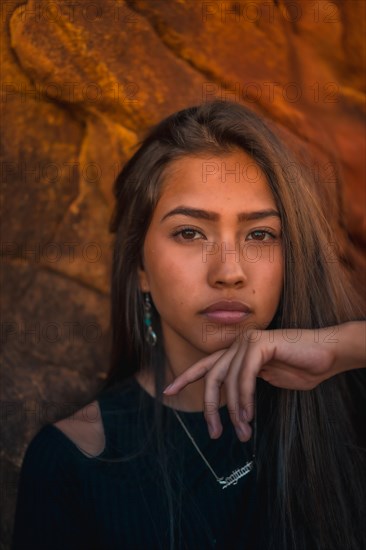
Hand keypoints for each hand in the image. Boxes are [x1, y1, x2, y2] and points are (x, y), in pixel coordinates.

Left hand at [164, 323, 364, 441]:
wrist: (329, 355)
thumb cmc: (303, 368)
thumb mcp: (270, 380)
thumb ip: (249, 386)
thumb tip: (235, 403)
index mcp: (238, 352)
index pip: (206, 365)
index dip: (186, 378)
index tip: (168, 391)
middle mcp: (239, 344)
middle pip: (212, 377)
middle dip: (210, 407)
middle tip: (214, 433)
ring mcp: (248, 341)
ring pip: (228, 380)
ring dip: (234, 411)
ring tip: (242, 432)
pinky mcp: (259, 344)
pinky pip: (244, 376)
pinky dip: (244, 398)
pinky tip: (248, 414)